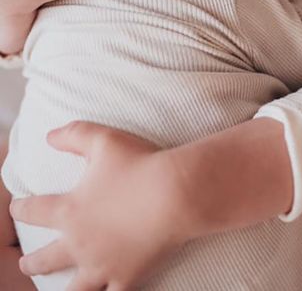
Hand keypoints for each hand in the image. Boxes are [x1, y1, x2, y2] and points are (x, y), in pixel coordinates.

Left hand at [10, 122, 191, 290]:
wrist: (175, 193)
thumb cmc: (140, 164)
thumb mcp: (103, 140)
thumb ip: (73, 135)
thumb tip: (49, 136)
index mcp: (69, 210)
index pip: (33, 211)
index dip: (21, 208)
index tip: (17, 208)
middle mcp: (79, 243)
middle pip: (45, 258)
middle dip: (32, 260)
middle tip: (26, 261)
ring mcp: (102, 266)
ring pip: (73, 289)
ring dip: (61, 289)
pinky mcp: (126, 278)